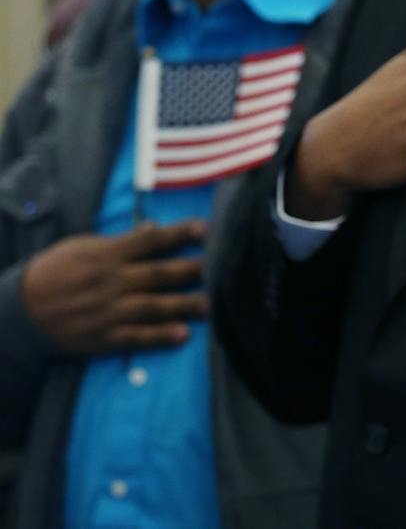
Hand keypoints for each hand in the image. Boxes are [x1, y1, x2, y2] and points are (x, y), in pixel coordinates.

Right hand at [20, 221, 207, 353]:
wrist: (22, 309)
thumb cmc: (56, 270)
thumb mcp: (82, 247)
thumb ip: (120, 241)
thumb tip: (152, 229)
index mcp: (106, 256)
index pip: (149, 241)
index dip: (178, 234)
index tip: (206, 229)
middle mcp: (109, 282)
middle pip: (157, 274)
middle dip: (191, 270)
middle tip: (222, 267)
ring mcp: (107, 311)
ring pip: (152, 307)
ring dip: (183, 305)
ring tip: (211, 304)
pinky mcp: (103, 337)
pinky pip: (135, 337)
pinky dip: (159, 336)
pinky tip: (182, 335)